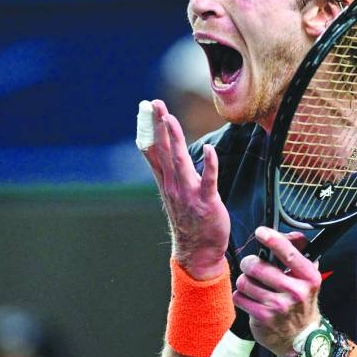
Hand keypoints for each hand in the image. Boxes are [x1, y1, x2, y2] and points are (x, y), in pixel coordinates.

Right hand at [140, 99, 229, 279]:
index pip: (154, 150)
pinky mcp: (207, 202)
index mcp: (166, 182)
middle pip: (164, 151)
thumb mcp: (174, 193)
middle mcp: (174, 185)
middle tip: (156, 104)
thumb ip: (168, 171)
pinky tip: (209, 149)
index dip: (150, 128)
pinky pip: (208, 181)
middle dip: (159, 126)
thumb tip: (162, 151)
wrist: (197, 251)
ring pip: (180, 162)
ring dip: (175, 139)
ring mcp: (189, 194)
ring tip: (170, 120)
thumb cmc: (189, 220)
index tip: (146, 108)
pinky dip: (209, 164)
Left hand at [233, 227, 320, 356]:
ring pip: (245, 282)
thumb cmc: (301, 304)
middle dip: (249, 264)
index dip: (273, 239)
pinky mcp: (263, 318)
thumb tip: (295, 235)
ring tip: (253, 286)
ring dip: (244, 282)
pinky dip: (241, 296)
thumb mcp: (308, 279)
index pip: (289, 253)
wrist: (301, 339)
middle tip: (251, 266)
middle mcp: (295, 292)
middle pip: (257, 266)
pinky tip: (250, 299)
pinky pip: (239, 297)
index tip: (262, 232)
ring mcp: (279, 306)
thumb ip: (300, 256)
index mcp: (309, 277)